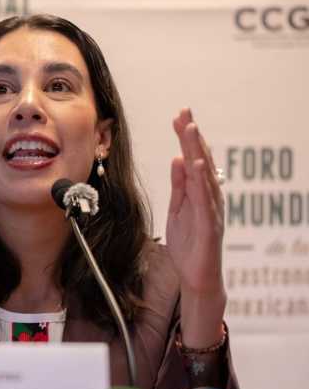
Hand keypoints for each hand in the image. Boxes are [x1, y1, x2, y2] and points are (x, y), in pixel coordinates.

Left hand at [166, 108, 225, 345]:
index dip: (187, 138)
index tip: (179, 115)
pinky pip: (204, 200)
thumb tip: (177, 159)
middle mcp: (210, 197)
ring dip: (197, 151)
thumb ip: (179, 185)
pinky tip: (197, 164)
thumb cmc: (189, 244)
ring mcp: (211, 210)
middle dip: (192, 136)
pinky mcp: (208, 225)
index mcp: (200, 192)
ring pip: (204, 175)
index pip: (194, 159)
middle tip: (185, 111)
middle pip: (201, 161)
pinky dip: (202, 181)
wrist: (197, 276)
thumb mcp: (178, 209)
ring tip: (190, 129)